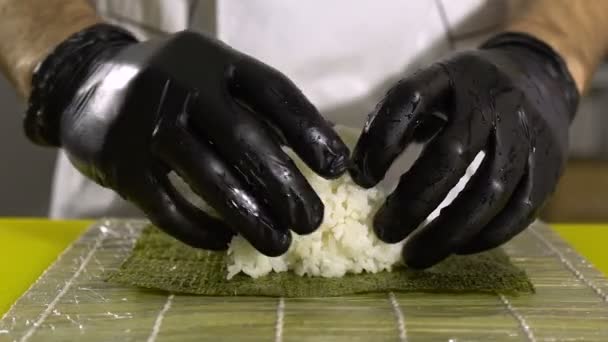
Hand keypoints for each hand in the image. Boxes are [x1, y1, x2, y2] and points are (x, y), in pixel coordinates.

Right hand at [27, 25, 348, 255]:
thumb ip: (252, 110)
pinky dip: (200, 228)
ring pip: (208, 177)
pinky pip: (167, 206)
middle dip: (284, 184)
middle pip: (244, 139)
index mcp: (214, 62)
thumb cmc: (171, 88)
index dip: (309, 130)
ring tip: (279, 242)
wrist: (88, 84)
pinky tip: (225, 240)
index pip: (273, 93)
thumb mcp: (212, 78)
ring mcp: (146, 125)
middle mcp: (181, 87)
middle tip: (311, 220)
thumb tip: (306, 163)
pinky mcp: (121, 164)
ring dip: (249, 215)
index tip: (337, 166)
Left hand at [350, 33, 578, 267]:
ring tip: (414, 256)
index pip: (410, 100)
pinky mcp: (549, 165)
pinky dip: (485, 236)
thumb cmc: (465, 94)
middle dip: (413, 200)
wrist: (537, 76)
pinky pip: (520, 209)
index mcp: (451, 76)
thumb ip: (394, 123)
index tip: (361, 178)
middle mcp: (492, 101)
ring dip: (448, 231)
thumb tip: (358, 174)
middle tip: (384, 231)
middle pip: (451, 154)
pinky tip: (456, 248)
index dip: (381, 140)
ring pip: (490, 190)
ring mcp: (526, 133)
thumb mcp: (429, 90)